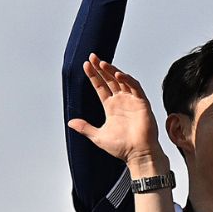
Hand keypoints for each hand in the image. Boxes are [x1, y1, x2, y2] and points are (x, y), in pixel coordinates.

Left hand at [67, 56, 163, 173]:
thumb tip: (70, 122)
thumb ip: (85, 127)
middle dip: (101, 68)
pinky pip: (135, 87)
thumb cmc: (121, 148)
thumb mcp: (97, 136)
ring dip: (112, 71)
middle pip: (109, 80)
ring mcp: (132, 101)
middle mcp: (121, 101)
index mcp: (110, 107)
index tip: (85, 66)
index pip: (100, 87)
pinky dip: (127, 80)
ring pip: (122, 81)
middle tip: (92, 57)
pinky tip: (118, 74)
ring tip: (102, 63)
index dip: (93, 76)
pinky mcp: (142, 103)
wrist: (138, 154)